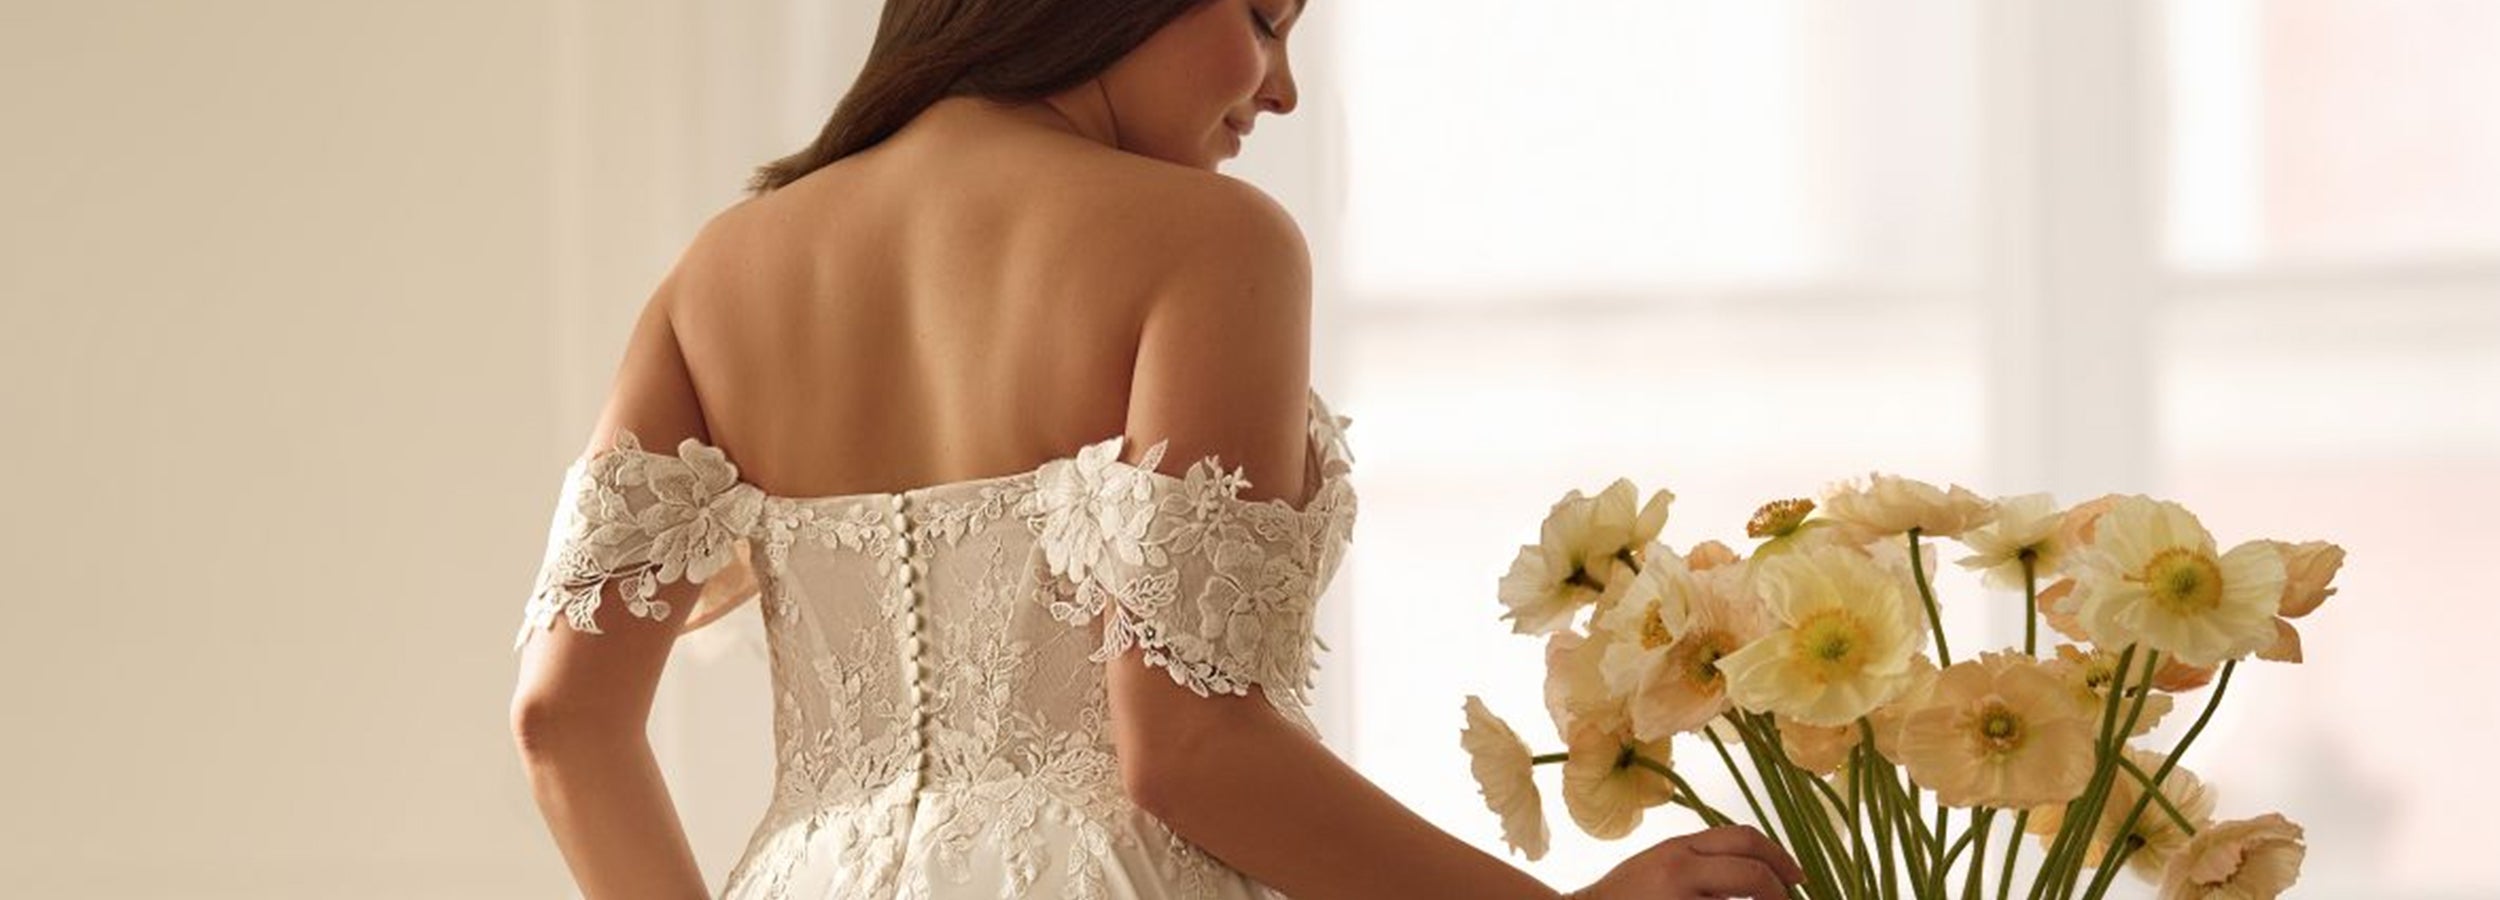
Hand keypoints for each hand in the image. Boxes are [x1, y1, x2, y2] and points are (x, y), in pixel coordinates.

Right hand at [1564, 824, 1805, 899]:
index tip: (1797, 877)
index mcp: (1679, 850)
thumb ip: (1700, 862)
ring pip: (1741, 896)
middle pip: (1752, 872)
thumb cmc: (1622, 899)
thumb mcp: (1660, 864)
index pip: (1745, 840)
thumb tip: (1756, 871)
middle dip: (1780, 890)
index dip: (1780, 857)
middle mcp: (1680, 871)